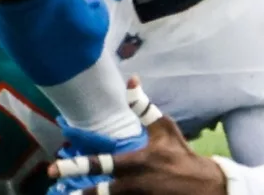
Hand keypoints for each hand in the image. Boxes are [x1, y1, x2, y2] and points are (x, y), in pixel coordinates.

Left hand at [48, 78, 227, 194]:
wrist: (208, 187)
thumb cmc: (181, 153)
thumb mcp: (164, 127)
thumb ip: (142, 106)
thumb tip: (131, 79)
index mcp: (137, 163)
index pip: (103, 165)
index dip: (78, 166)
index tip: (55, 168)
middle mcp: (135, 185)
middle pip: (101, 193)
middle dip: (80, 193)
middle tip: (59, 191)